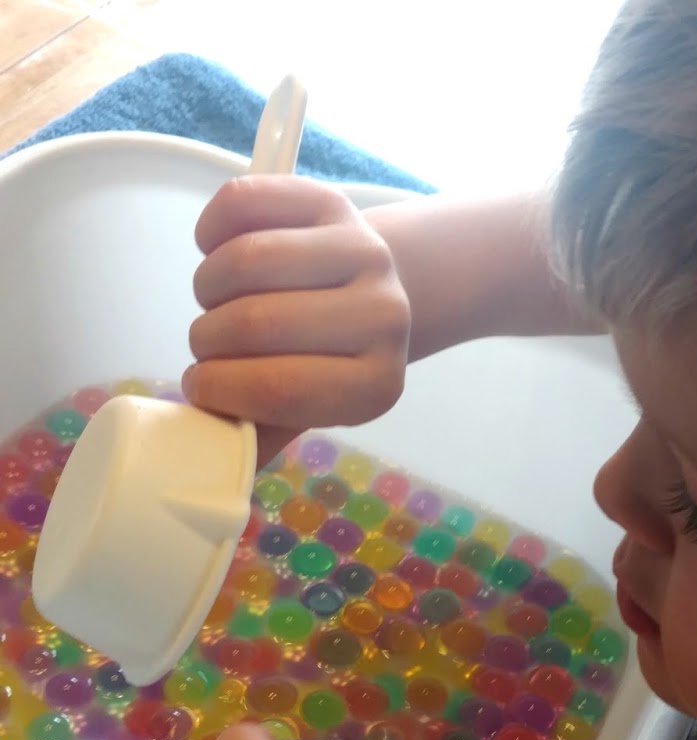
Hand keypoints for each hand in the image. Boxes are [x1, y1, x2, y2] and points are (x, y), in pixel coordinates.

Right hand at [184, 176, 410, 465]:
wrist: (375, 291)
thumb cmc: (325, 360)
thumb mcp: (307, 407)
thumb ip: (260, 433)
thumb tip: (204, 466)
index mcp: (375, 385)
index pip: (279, 389)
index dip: (220, 389)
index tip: (199, 387)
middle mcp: (383, 316)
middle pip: (255, 322)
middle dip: (208, 339)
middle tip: (207, 346)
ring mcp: (362, 250)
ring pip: (244, 259)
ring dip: (207, 286)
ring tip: (214, 302)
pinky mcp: (332, 200)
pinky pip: (242, 203)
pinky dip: (211, 230)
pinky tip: (216, 249)